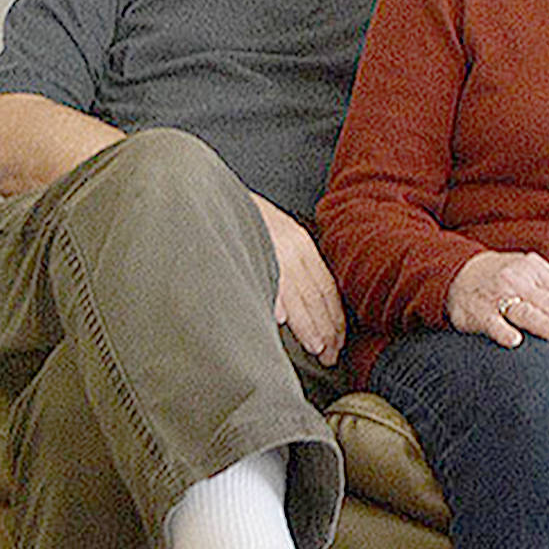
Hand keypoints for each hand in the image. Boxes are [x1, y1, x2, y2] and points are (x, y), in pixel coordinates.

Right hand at [252, 195, 345, 365]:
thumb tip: (294, 313)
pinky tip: (282, 321)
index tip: (337, 342)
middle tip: (330, 355)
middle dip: (327, 328)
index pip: (326, 287)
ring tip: (316, 347)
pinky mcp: (250, 248)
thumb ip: (286, 271)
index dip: (334, 317)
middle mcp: (291, 245)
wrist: (210, 193)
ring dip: (308, 324)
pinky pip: (268, 279)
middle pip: (317, 294)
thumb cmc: (240, 221)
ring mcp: (272, 247)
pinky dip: (277, 300)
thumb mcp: (272, 239)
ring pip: (297, 294)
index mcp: (299, 243)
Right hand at [447, 251, 548, 350]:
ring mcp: (497, 294)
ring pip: (526, 311)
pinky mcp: (476, 310)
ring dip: (546, 325)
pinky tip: (515, 342)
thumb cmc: (505, 281)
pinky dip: (503, 331)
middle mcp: (520, 279)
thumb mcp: (531, 277)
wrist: (456, 273)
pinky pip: (491, 322)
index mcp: (538, 270)